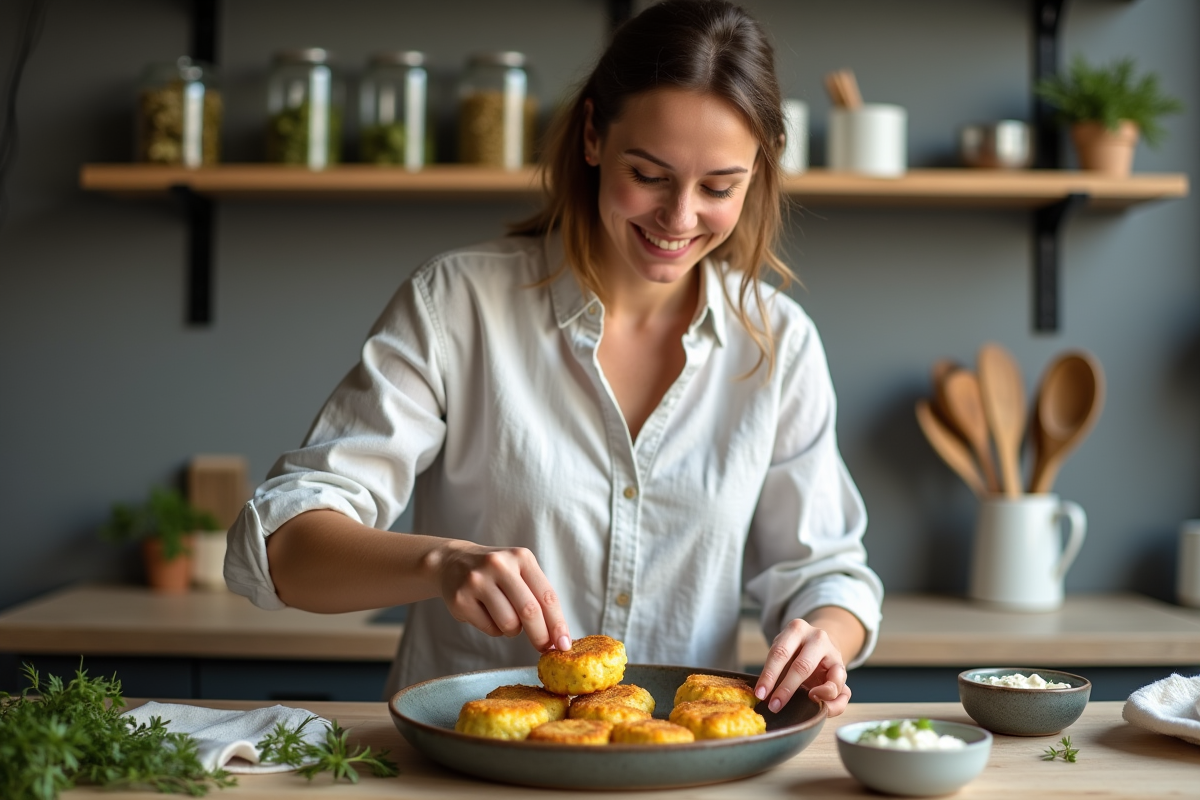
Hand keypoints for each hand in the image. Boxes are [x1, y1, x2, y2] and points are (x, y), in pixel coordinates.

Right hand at [434, 540, 571, 653]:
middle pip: (529, 611)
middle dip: (540, 636)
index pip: (547, 596)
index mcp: (521, 557)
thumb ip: (538, 597)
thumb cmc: (496, 573)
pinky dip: (494, 629)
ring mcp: (477, 581)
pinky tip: (486, 613)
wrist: (452, 562)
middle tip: (543, 648)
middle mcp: (499, 565)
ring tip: (505, 617)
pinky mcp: (460, 598)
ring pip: (508, 623)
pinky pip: (489, 629)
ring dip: (513, 630)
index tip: (564, 645)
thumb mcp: (519, 571)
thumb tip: (557, 637)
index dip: (558, 623)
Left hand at [754, 615, 854, 716]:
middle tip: (773, 706)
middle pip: (802, 666)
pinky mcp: (844, 672)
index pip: (780, 652)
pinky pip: (843, 693)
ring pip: (830, 682)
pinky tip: (821, 707)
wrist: (819, 644)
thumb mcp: (782, 651)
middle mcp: (818, 638)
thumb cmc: (794, 652)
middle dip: (786, 689)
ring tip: (806, 705)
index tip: (760, 694)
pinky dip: (832, 704)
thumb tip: (764, 696)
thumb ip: (776, 670)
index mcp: (797, 629)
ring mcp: (835, 655)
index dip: (769, 675)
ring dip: (818, 697)